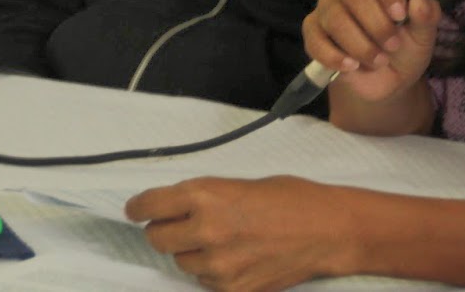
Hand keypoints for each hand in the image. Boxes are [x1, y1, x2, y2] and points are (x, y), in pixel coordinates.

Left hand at [126, 176, 347, 291]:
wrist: (328, 230)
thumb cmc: (290, 198)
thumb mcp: (239, 184)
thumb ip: (203, 196)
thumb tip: (173, 208)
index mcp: (205, 195)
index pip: (148, 206)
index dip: (139, 208)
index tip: (136, 211)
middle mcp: (206, 230)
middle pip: (157, 239)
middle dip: (165, 231)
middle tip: (182, 225)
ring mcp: (218, 265)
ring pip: (180, 263)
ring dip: (191, 252)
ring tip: (221, 240)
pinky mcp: (232, 289)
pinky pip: (204, 282)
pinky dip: (212, 272)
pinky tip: (235, 258)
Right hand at [302, 0, 440, 104]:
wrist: (386, 82)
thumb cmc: (405, 50)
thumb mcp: (423, 38)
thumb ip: (426, 18)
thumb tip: (419, 2)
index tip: (400, 15)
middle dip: (377, 24)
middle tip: (393, 46)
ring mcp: (329, 7)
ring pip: (335, 16)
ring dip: (359, 44)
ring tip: (378, 61)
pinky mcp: (313, 30)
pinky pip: (315, 37)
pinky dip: (334, 55)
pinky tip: (351, 66)